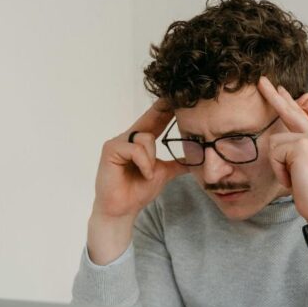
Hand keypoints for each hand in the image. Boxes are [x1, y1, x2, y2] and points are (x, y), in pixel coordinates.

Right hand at [88, 99, 187, 263]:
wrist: (123, 209)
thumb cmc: (138, 191)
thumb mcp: (163, 173)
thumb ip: (177, 164)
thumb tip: (196, 158)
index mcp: (140, 142)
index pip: (155, 121)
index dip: (166, 109)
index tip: (178, 96)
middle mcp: (128, 138)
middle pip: (150, 121)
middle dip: (162, 110)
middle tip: (173, 97)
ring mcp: (118, 142)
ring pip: (146, 139)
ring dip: (152, 160)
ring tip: (148, 174)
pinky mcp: (111, 150)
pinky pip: (136, 149)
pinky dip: (144, 164)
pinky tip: (144, 175)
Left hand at [258, 76, 307, 223]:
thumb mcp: (302, 168)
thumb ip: (294, 152)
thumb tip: (277, 142)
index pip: (298, 115)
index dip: (287, 101)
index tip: (278, 88)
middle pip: (289, 110)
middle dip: (273, 95)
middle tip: (260, 79)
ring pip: (274, 143)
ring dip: (278, 166)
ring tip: (293, 179)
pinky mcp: (301, 146)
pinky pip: (275, 154)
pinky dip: (279, 171)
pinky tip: (293, 180)